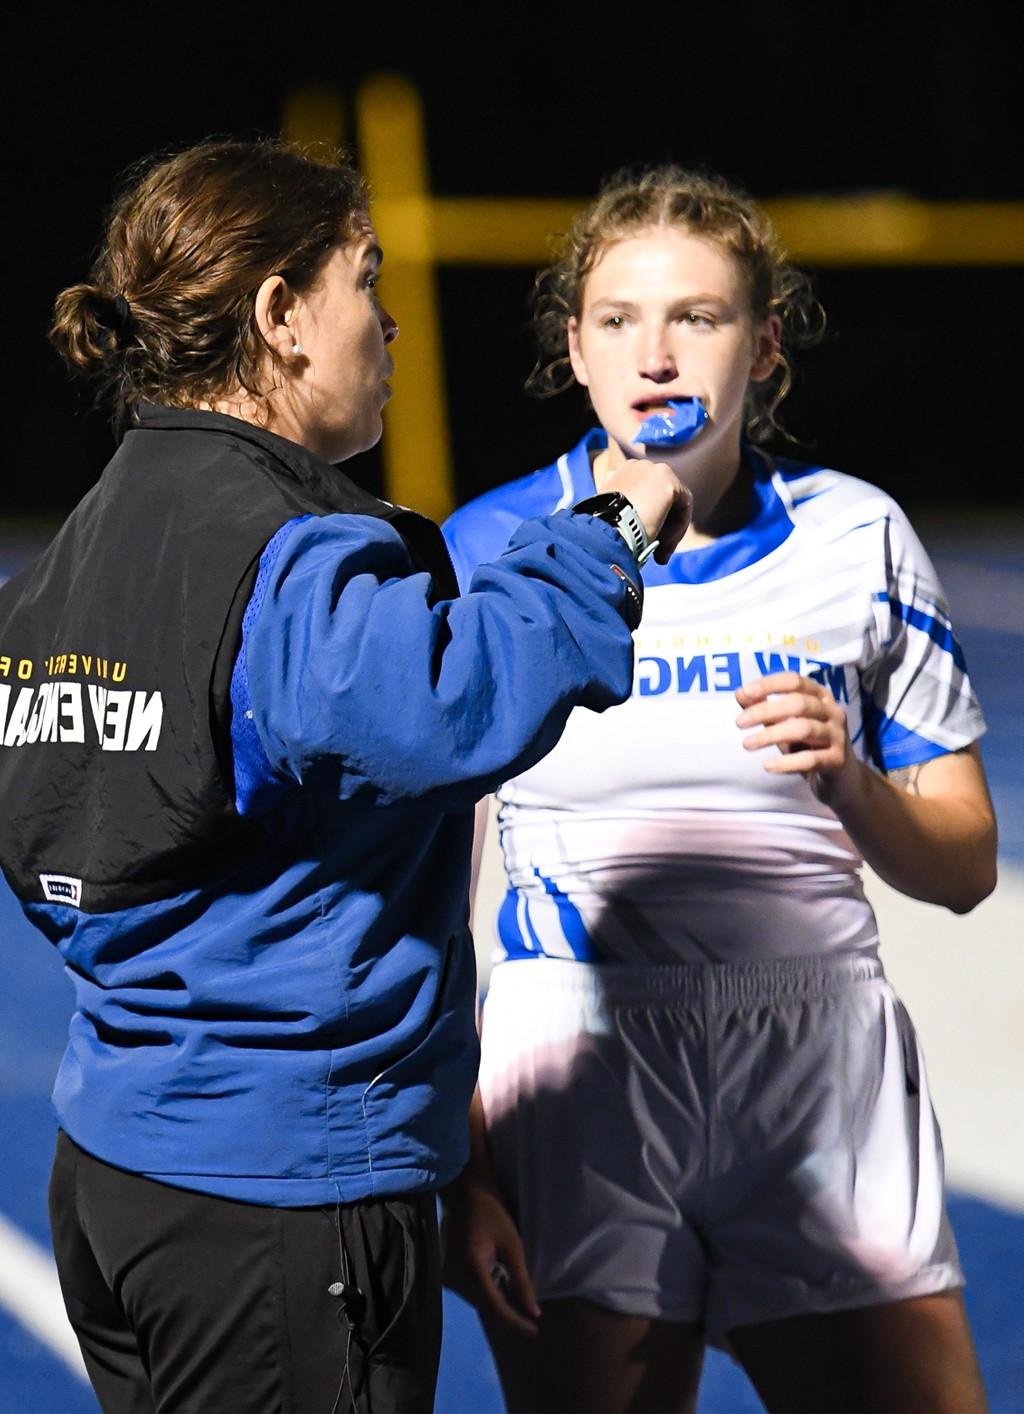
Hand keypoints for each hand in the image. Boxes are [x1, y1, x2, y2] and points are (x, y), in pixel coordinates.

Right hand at [441, 1177, 540, 1335]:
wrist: (464, 1193)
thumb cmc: (492, 1212)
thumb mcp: (512, 1244)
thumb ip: (521, 1280)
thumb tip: (533, 1312)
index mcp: (471, 1267)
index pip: (495, 1306)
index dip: (516, 1321)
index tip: (535, 1331)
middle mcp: (454, 1276)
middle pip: (485, 1306)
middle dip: (508, 1312)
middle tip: (531, 1316)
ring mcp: (447, 1275)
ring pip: (477, 1300)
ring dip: (497, 1302)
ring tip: (519, 1302)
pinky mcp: (447, 1272)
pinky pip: (470, 1290)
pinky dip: (487, 1291)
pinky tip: (501, 1286)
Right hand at [602, 459, 692, 562]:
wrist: (605, 532)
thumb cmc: (605, 533)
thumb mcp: (611, 518)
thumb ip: (626, 514)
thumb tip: (639, 527)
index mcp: (620, 473)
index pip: (643, 495)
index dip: (647, 520)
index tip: (642, 542)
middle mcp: (638, 466)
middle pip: (661, 498)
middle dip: (662, 526)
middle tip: (656, 553)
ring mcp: (654, 470)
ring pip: (674, 503)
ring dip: (670, 530)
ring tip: (659, 553)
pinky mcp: (668, 481)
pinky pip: (684, 506)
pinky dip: (678, 528)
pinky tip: (664, 545)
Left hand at [735, 671, 857, 802]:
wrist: (841, 780)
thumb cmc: (808, 746)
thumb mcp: (785, 724)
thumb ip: (764, 707)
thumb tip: (740, 694)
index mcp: (820, 696)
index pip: (795, 681)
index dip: (769, 684)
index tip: (744, 693)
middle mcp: (832, 711)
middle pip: (798, 703)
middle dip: (765, 711)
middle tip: (739, 722)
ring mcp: (838, 735)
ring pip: (803, 729)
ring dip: (770, 735)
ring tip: (747, 744)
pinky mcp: (838, 760)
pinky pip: (811, 759)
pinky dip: (786, 763)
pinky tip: (768, 766)